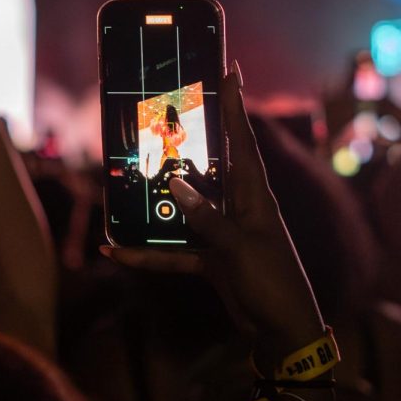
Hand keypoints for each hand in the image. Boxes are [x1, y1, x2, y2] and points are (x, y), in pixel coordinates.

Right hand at [102, 63, 326, 362]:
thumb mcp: (238, 248)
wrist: (283, 331)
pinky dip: (148, 254)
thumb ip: (207, 218)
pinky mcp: (212, 258)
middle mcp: (239, 206)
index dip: (235, 105)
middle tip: (173, 103)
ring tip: (132, 170)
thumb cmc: (272, 284)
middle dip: (196, 134)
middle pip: (213, 162)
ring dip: (160, 195)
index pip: (242, 140)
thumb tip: (176, 184)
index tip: (230, 69)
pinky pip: (174, 251)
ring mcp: (224, 231)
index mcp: (255, 196)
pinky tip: (118, 253)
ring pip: (187, 204)